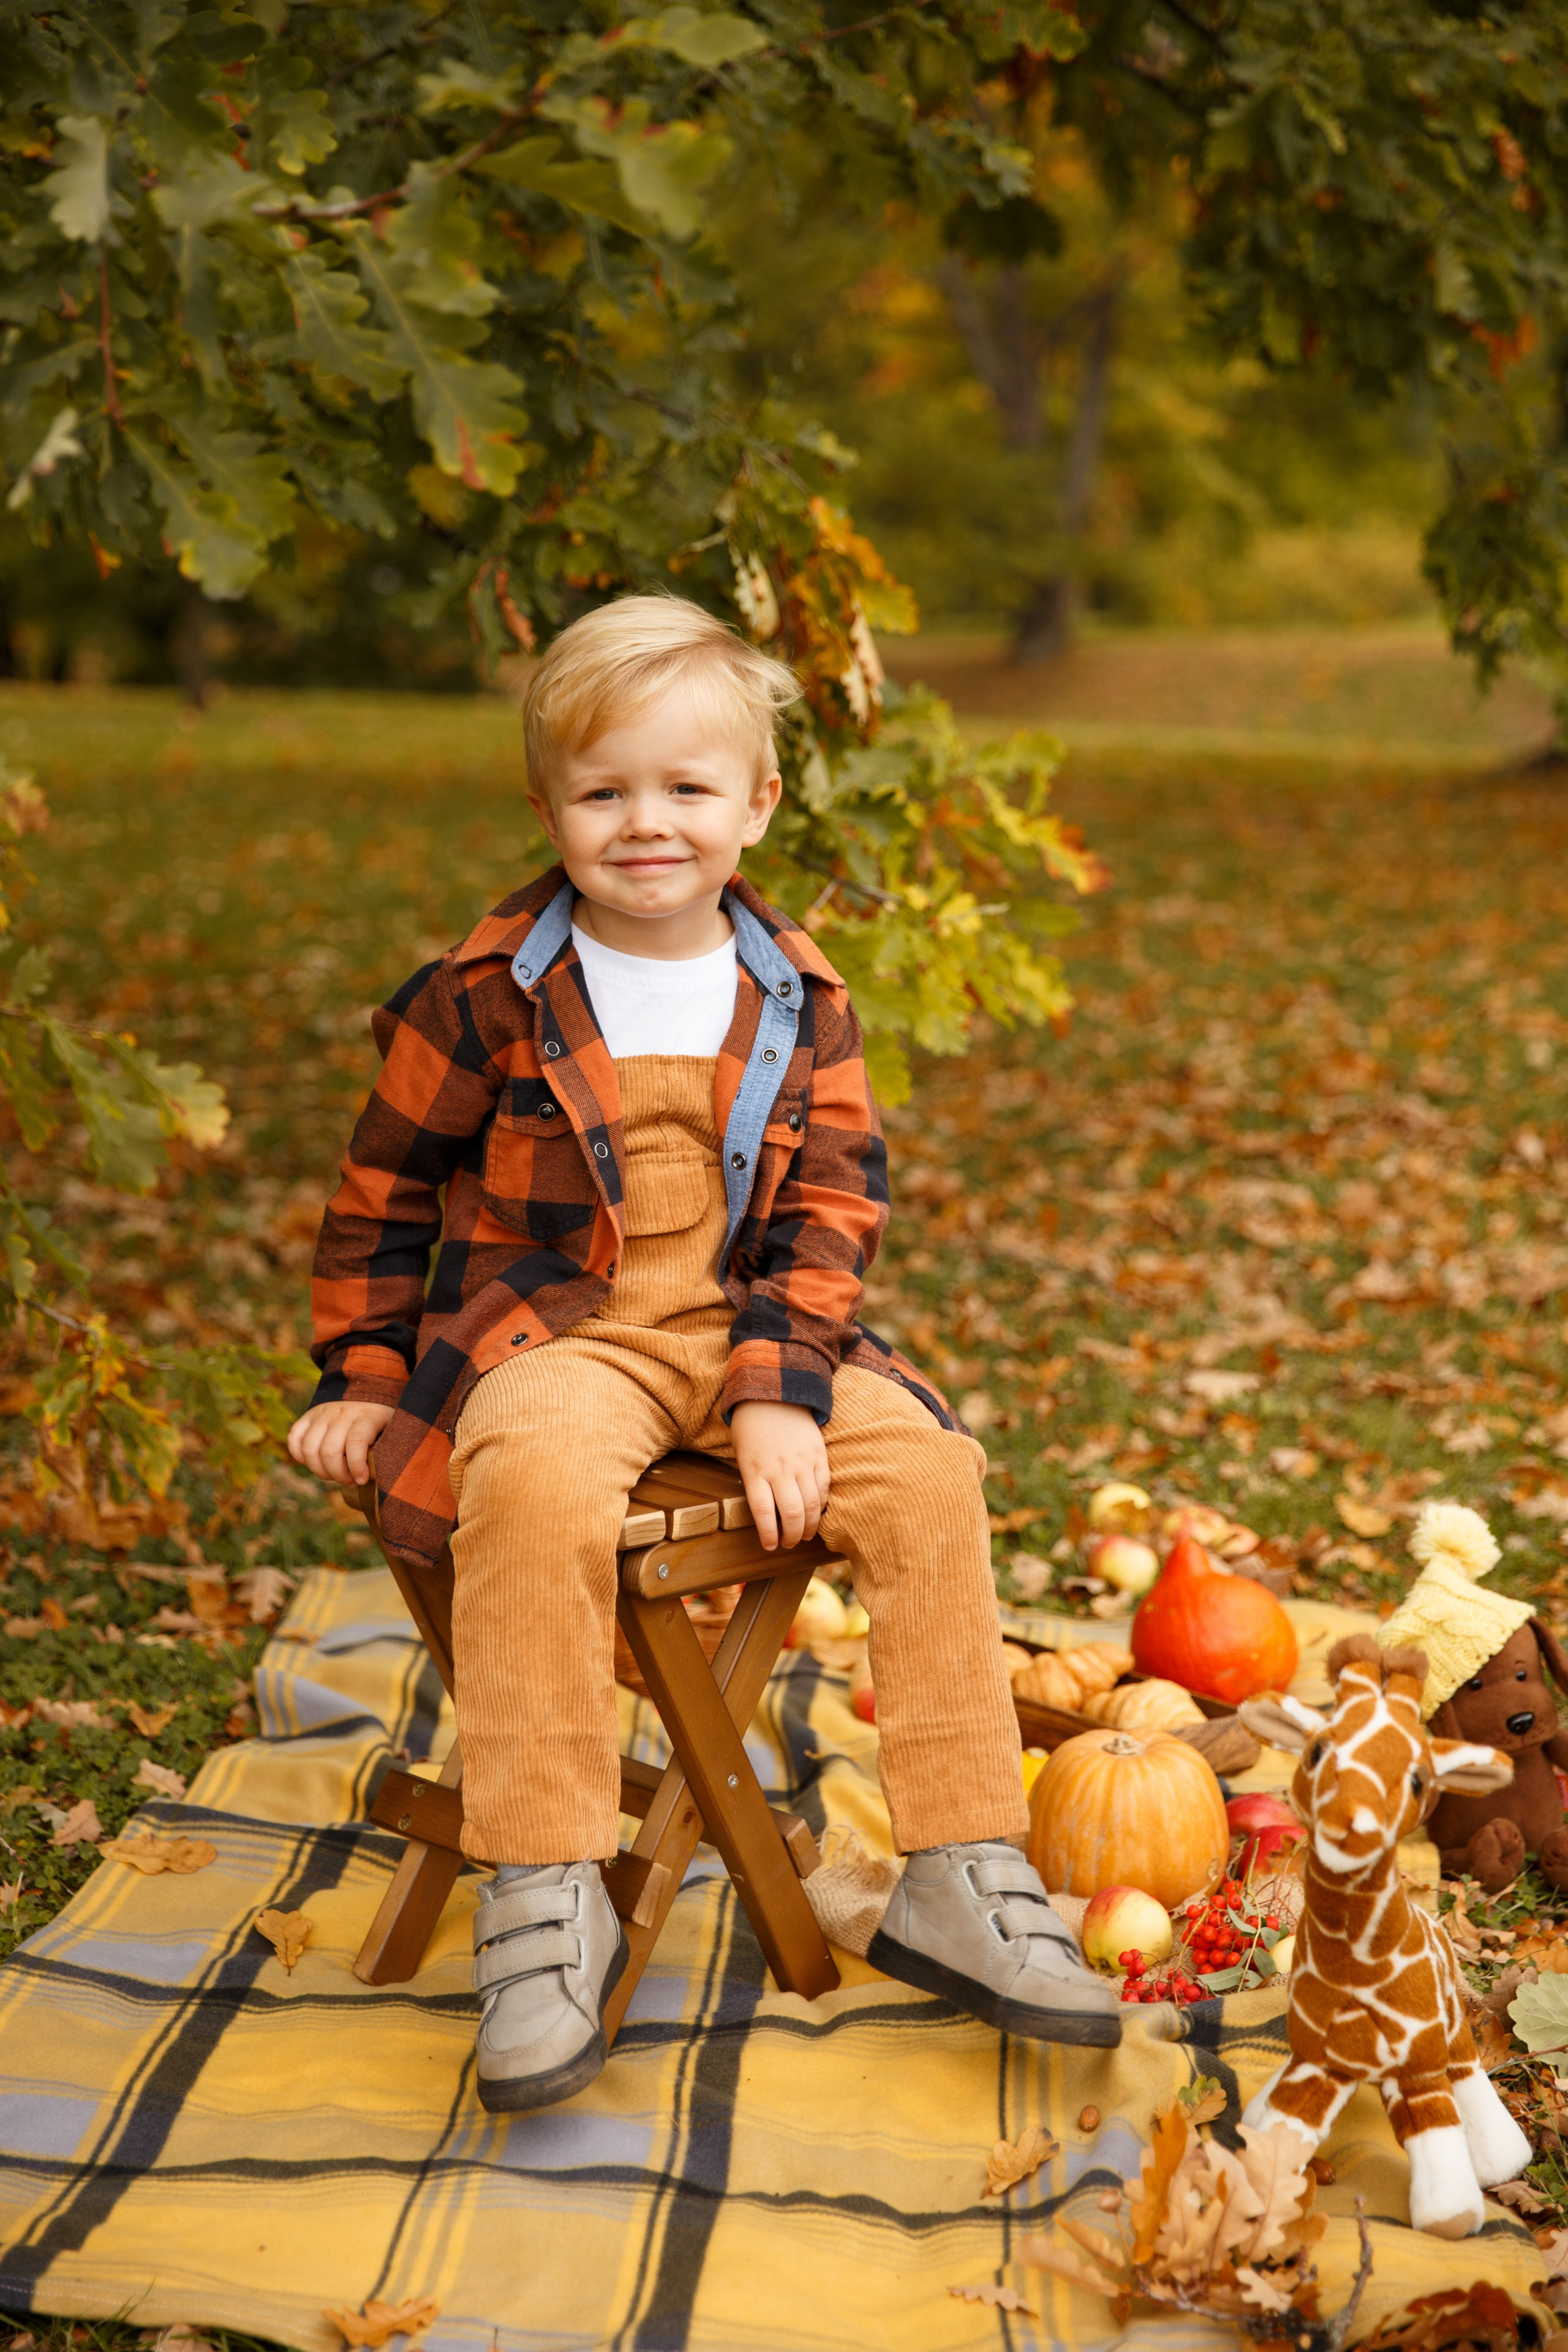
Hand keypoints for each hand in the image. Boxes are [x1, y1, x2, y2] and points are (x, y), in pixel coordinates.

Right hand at [287, 1400, 394, 1488]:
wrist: (369, 1383)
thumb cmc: (384, 1416)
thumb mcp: (395, 1426)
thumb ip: (390, 1445)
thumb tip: (383, 1475)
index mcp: (367, 1415)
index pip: (355, 1442)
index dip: (356, 1467)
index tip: (362, 1480)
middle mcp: (342, 1413)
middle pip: (329, 1452)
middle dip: (338, 1475)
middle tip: (349, 1480)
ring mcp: (323, 1412)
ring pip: (310, 1449)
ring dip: (320, 1470)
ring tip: (334, 1474)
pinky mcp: (309, 1414)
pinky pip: (295, 1437)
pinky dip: (299, 1456)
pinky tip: (315, 1463)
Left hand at [731, 1400, 828, 1551]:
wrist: (774, 1394)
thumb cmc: (751, 1428)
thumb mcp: (742, 1455)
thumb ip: (754, 1482)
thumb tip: (768, 1514)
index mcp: (755, 1470)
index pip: (764, 1512)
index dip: (769, 1534)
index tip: (770, 1546)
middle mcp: (780, 1468)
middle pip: (791, 1513)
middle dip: (792, 1536)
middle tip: (790, 1544)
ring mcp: (802, 1461)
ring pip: (811, 1504)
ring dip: (809, 1526)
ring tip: (805, 1534)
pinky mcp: (819, 1455)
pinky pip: (824, 1487)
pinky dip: (821, 1504)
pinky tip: (816, 1512)